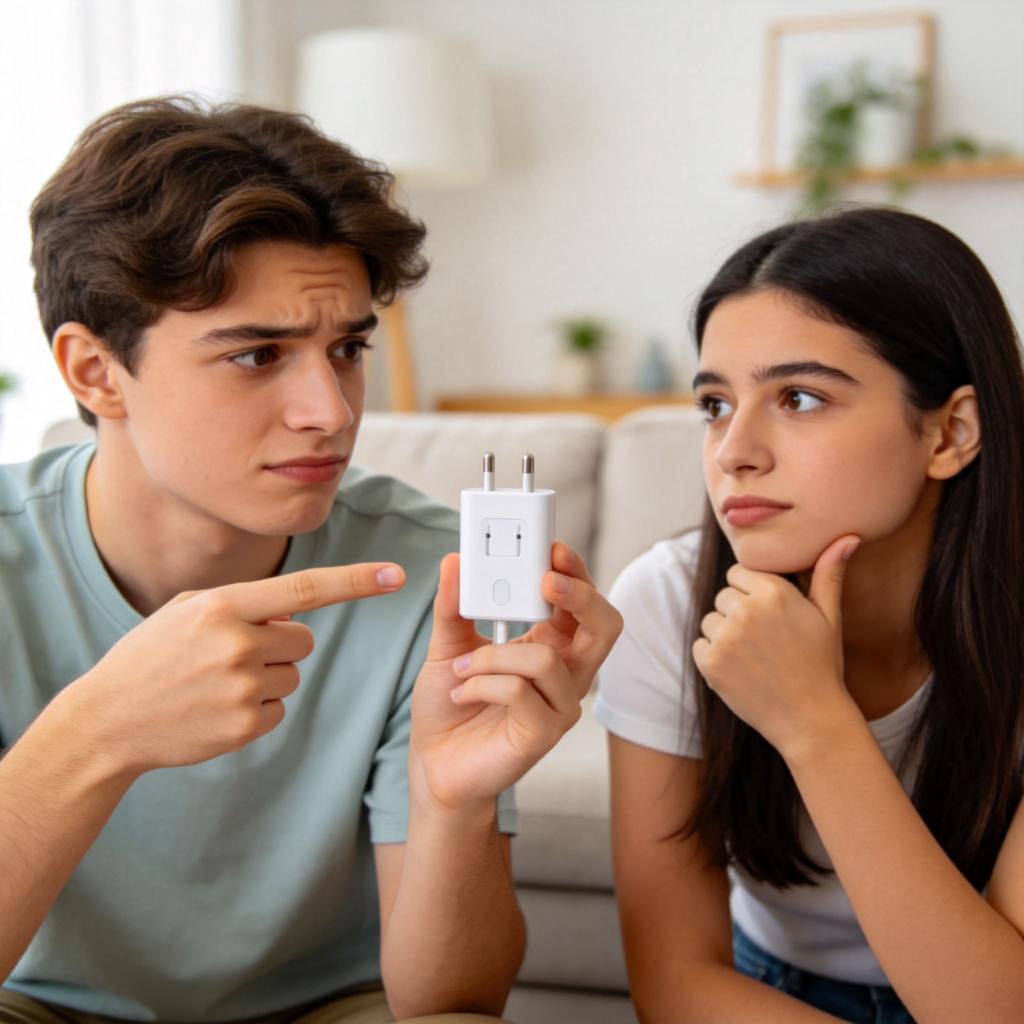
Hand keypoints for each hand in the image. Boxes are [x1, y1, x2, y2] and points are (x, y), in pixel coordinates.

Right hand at [70, 563, 405, 774]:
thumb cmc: (151, 657)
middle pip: (302, 640)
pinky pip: (280, 709)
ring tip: (217, 684)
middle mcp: (237, 643)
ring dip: (267, 678)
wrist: (107, 720)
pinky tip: (217, 709)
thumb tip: (296, 610)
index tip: (396, 575)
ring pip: (292, 675)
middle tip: (230, 658)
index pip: (305, 589)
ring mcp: (242, 687)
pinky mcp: (245, 725)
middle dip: (279, 645)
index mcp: (223, 606)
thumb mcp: (187, 611)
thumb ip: (243, 603)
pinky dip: (258, 710)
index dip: (355, 581)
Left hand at [410, 543, 622, 811]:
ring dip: (494, 656)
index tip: (552, 548)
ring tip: (461, 668)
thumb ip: (452, 605)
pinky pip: (520, 692)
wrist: (434, 762)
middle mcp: (565, 673)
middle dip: (581, 596)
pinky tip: (462, 692)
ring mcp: (561, 705)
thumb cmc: (450, 704)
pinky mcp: (545, 733)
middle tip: (545, 580)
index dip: (575, 572)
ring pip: (547, 660)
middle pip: (605, 626)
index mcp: (551, 644)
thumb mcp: (447, 645)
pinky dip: (482, 684)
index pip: (581, 602)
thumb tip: (454, 561)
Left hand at [692, 535, 859, 757]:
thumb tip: (849, 536)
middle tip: (766, 641)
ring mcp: (726, 637)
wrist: (810, 719)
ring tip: (756, 657)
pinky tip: (742, 670)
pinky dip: (714, 657)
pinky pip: (700, 645)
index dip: (753, 593)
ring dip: (725, 635)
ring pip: (710, 620)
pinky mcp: (710, 662)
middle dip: (738, 613)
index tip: (770, 617)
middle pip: (723, 596)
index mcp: (774, 591)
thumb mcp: (829, 617)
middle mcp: (746, 610)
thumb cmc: (822, 664)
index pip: (739, 572)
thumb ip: (830, 573)